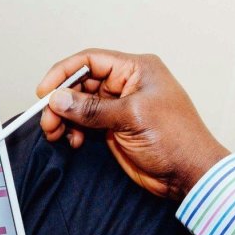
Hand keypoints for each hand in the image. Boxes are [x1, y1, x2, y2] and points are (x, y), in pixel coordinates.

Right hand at [37, 49, 230, 200]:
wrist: (189, 174)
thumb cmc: (176, 139)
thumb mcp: (131, 117)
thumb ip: (92, 109)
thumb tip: (59, 99)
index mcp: (136, 69)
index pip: (91, 60)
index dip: (64, 73)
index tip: (45, 92)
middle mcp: (126, 84)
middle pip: (81, 84)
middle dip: (61, 101)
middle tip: (48, 120)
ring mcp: (119, 107)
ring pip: (80, 105)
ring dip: (64, 118)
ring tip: (56, 133)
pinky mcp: (115, 128)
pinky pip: (85, 123)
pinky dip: (74, 131)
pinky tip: (74, 141)